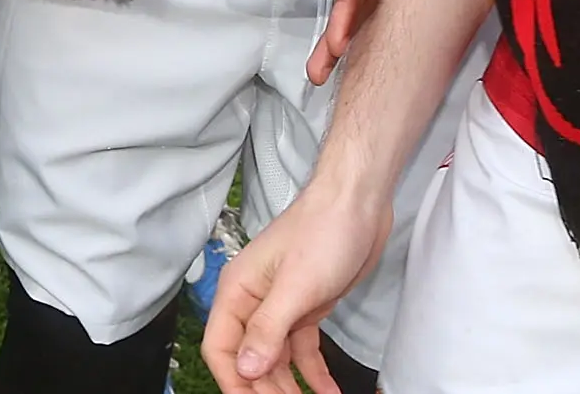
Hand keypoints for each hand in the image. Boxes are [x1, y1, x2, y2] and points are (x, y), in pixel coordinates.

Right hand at [200, 184, 394, 393]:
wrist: (358, 205)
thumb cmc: (323, 230)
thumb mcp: (295, 285)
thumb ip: (267, 329)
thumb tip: (244, 367)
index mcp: (238, 291)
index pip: (221, 347)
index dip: (233, 380)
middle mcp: (254, 301)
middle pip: (248, 358)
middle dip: (263, 388)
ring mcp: (281, 306)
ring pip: (275, 359)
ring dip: (288, 386)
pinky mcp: (306, 308)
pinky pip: (303, 350)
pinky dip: (313, 374)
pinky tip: (326, 391)